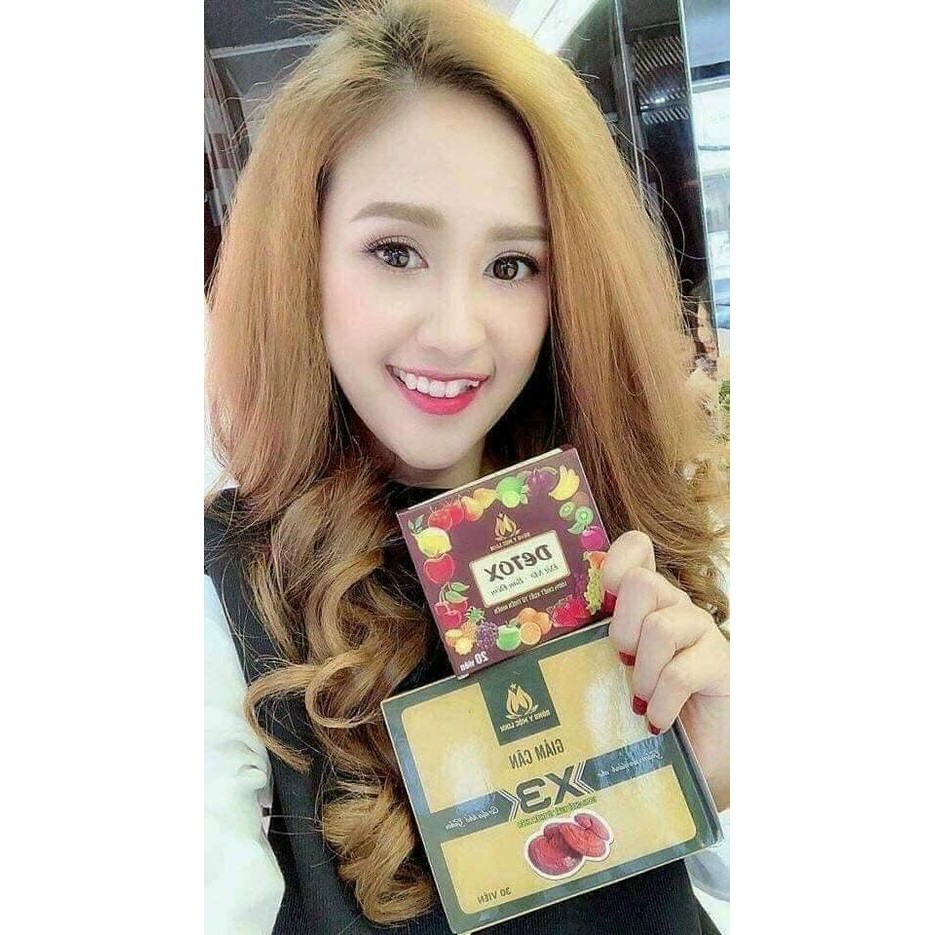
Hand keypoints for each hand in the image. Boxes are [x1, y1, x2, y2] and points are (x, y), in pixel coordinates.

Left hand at [601, 530, 729, 809]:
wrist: (700, 755)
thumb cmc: (646, 710)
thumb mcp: (611, 673)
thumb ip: (590, 648)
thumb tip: (531, 649)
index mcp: (646, 601)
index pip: (637, 548)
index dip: (618, 561)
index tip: (607, 595)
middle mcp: (675, 607)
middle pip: (642, 584)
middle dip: (622, 628)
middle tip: (621, 663)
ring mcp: (702, 633)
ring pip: (659, 628)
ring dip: (642, 671)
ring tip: (639, 699)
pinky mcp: (722, 664)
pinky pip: (680, 672)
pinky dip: (661, 701)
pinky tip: (657, 720)